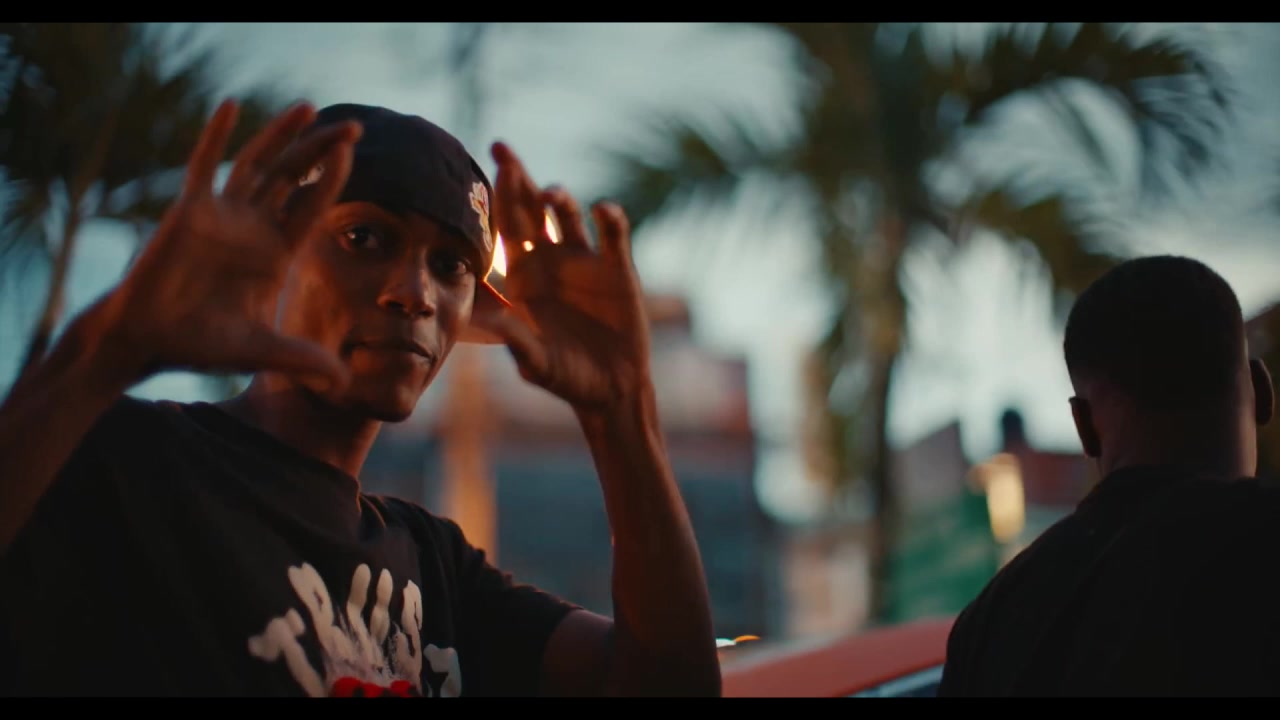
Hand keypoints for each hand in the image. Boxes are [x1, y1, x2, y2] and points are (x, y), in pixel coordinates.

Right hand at [95, 100, 360, 390]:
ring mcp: (222, 215)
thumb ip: (304, 360)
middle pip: (295, 177)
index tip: (357, 156)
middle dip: (323, 151)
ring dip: (282, 135)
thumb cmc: (200, 343)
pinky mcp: (189, 210)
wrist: (148, 340)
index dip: (334, 181)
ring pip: (258, 164)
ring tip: (310, 108)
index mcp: (275, 252)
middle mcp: (253, 227)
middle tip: (355, 126)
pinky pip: (204, 164)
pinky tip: (231, 106)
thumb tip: (345, 383)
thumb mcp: (262, 351)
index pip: (313, 206)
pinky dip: (216, 134)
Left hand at [471, 142, 652, 410]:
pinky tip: (603, 213)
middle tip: (502, 150)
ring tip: (551, 195)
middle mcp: (550, 260)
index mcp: (523, 276)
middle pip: (530, 210)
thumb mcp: (535, 361)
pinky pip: (613, 234)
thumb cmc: (565, 376)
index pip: (503, 230)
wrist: (610, 388)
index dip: (491, 202)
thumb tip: (486, 317)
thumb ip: (514, 339)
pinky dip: (609, 218)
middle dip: (517, 180)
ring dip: (559, 199)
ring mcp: (584, 261)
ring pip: (568, 215)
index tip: (476, 176)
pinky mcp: (618, 269)